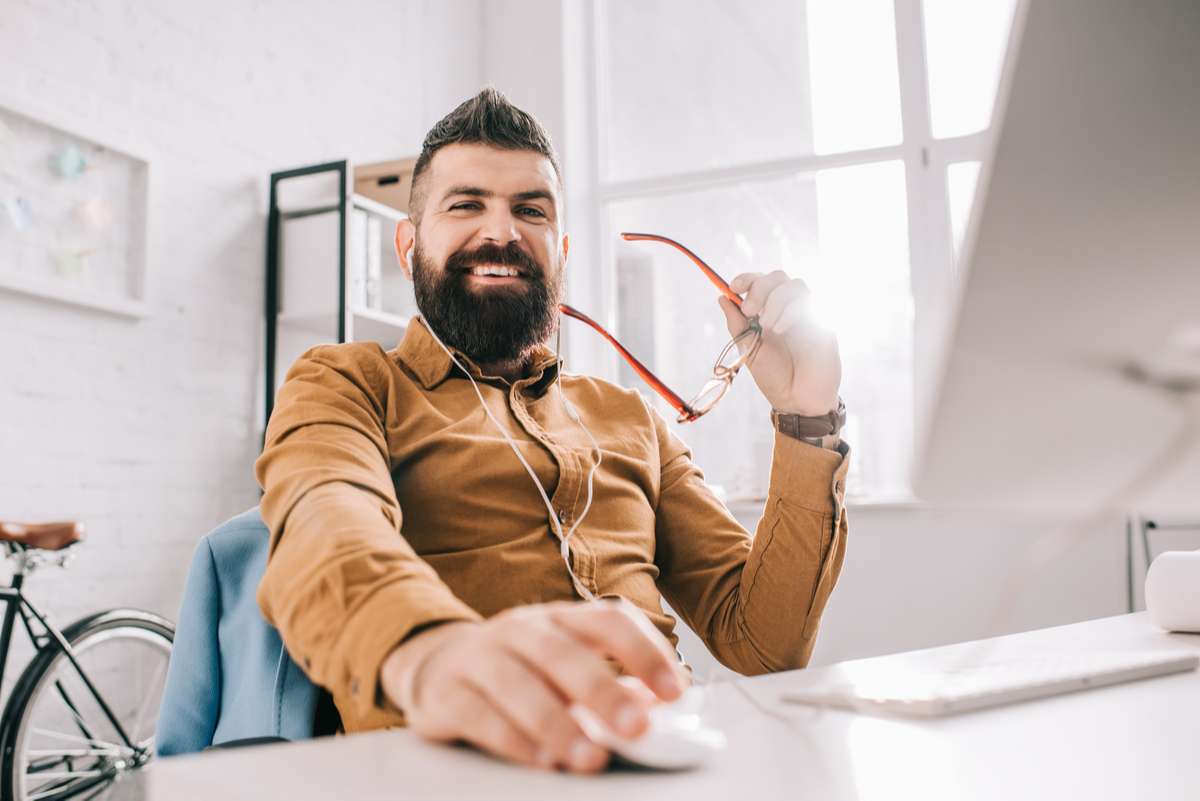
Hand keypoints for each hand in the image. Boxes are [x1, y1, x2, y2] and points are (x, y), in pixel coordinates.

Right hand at [379, 599, 686, 772]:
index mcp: (559, 618)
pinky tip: (540, 760)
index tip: (675, 692)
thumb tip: (662, 709)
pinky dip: (511, 739)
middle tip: (637, 728)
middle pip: (563, 654)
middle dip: (604, 691)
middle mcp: (519, 629)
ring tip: (590, 758)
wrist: (437, 665)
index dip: (645, 652)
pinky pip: (478, 714)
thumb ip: (611, 682)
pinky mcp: (446, 693)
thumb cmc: (521, 669)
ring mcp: (479, 657)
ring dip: (557, 724)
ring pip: (518, 685)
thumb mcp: (565, 666)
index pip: (608, 620)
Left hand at [718, 270, 840, 415]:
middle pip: (777, 277)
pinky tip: (780, 329)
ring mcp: (807, 314)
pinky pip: (811, 303)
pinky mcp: (824, 323)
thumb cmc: (774, 376)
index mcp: (769, 311)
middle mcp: (788, 309)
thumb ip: (737, 324)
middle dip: (760, 288)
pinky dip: (791, 311)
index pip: (760, 281)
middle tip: (750, 311)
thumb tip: (722, 298)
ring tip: (766, 325)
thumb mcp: (748, 349)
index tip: (733, 287)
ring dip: (776, 300)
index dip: (747, 278)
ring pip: (795, 285)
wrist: (797, 399)